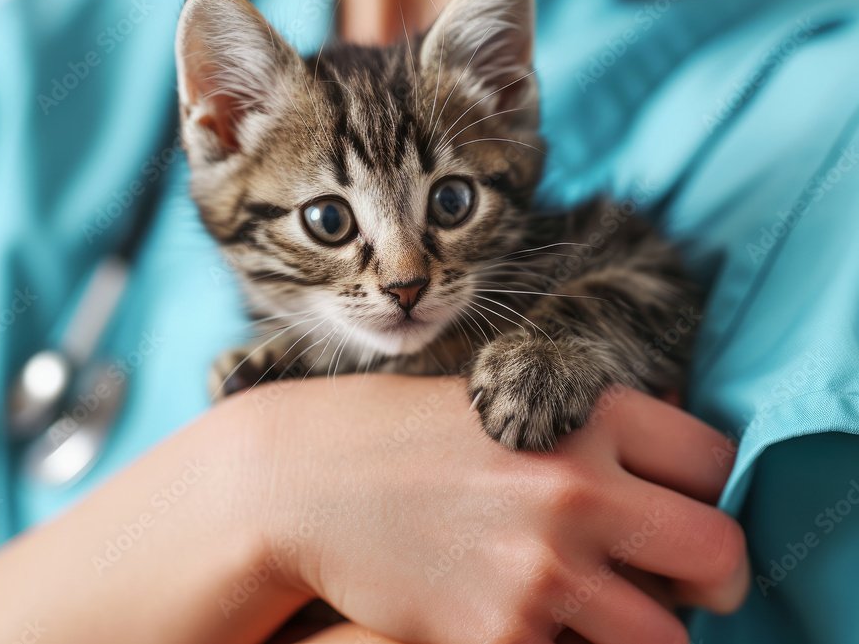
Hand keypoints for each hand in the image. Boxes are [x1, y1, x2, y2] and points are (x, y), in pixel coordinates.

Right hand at [241, 376, 746, 643]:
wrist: (302, 480)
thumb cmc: (401, 434)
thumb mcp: (501, 400)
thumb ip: (586, 433)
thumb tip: (664, 476)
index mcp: (583, 414)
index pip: (714, 461)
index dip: (705, 492)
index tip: (680, 513)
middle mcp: (576, 488)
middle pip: (718, 553)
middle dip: (712, 578)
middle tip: (679, 585)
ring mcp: (542, 567)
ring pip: (668, 639)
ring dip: (643, 633)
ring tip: (595, 616)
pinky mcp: (503, 635)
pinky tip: (518, 620)